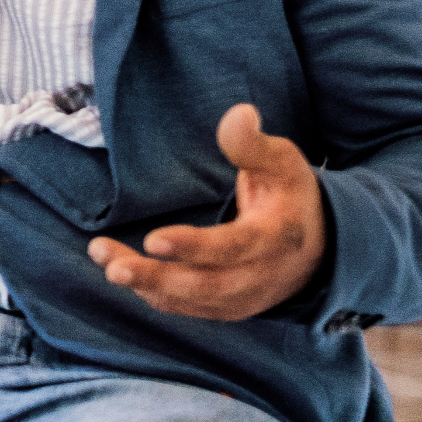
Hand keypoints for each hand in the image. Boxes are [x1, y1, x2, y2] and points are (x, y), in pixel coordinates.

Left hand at [88, 104, 331, 320]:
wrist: (317, 249)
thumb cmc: (290, 197)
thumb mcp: (283, 163)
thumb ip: (254, 144)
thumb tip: (238, 114)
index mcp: (276, 238)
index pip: (234, 248)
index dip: (195, 248)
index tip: (153, 240)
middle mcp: (259, 276)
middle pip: (205, 285)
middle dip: (157, 278)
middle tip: (114, 267)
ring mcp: (241, 298)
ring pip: (188, 299)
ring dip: (144, 284)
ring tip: (104, 260)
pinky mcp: (223, 308)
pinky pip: (183, 306)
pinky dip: (150, 292)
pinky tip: (118, 268)